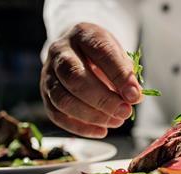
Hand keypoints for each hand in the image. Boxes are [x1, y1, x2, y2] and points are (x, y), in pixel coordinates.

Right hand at [40, 23, 141, 137]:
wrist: (78, 51)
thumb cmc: (102, 56)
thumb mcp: (118, 55)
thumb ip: (125, 73)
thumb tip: (133, 98)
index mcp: (83, 34)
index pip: (100, 52)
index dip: (119, 75)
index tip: (135, 95)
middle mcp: (60, 51)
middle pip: (75, 78)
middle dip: (103, 99)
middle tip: (125, 112)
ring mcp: (48, 73)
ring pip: (63, 99)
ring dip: (92, 115)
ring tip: (116, 121)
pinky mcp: (45, 94)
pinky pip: (57, 115)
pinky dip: (80, 127)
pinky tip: (101, 131)